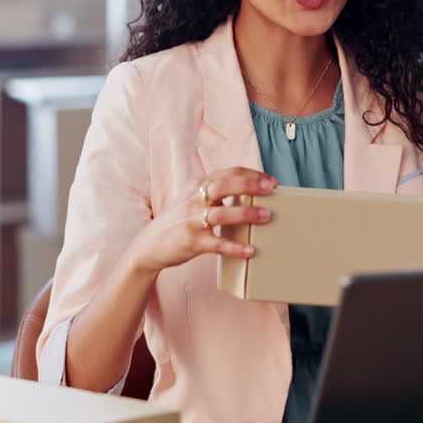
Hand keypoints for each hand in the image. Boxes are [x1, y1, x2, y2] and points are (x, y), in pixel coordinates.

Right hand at [127, 167, 277, 273]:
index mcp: (198, 186)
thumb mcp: (194, 200)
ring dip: (246, 214)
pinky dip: (234, 247)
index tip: (272, 181)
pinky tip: (250, 250)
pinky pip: (217, 244)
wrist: (150, 245)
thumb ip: (215, 193)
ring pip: (222, 213)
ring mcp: (192, 220)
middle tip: (272, 189)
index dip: (253, 175)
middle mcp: (195, 200)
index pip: (229, 173)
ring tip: (267, 215)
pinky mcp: (192, 242)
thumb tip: (250, 190)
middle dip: (250, 185)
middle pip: (225, 185)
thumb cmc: (179, 221)